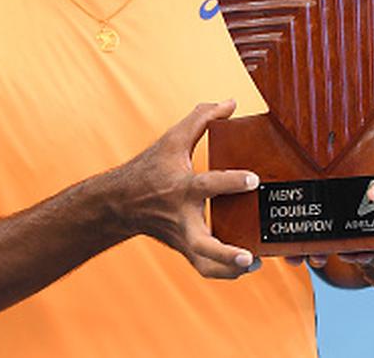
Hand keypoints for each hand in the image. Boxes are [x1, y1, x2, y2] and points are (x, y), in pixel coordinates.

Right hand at [113, 100, 260, 278]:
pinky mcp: (185, 248)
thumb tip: (230, 103)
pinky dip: (223, 271)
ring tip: (253, 263)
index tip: (254, 179)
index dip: (231, 182)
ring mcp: (182, 237)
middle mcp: (182, 217)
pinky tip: (247, 265)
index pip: (206, 186)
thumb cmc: (150, 169)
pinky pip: (204, 267)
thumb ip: (201, 118)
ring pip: (204, 264)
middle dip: (224, 252)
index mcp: (180, 188)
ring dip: (227, 269)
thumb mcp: (172, 139)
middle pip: (202, 243)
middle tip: (247, 256)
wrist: (119, 203)